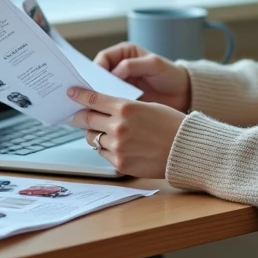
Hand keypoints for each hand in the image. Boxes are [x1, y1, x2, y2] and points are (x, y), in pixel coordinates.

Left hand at [67, 87, 185, 178]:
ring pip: (93, 138)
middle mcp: (118, 127)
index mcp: (125, 108)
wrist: (186, 149)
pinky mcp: (120, 164)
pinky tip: (120, 146)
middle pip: (87, 119)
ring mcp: (118, 147)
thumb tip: (102, 107)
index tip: (70, 93)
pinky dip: (107, 149)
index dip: (78, 95)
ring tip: (105, 132)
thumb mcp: (147, 106)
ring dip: (95, 133)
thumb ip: (123, 107)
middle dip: (80, 116)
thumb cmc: (171, 124)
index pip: (93, 99)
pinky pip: (103, 154)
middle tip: (76, 115)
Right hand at [94, 42, 191, 111]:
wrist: (183, 94)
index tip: (95, 80)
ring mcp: (120, 84)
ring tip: (96, 106)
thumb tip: (114, 72)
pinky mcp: (123, 100)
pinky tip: (106, 113)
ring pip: (102, 89)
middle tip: (91, 95)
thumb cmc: (171, 75)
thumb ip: (133, 65)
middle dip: (94, 84)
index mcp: (124, 53)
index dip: (96, 68)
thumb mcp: (154, 65)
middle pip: (99, 75)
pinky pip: (110, 102)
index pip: (103, 58)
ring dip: (99, 97)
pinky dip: (107, 107)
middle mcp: (119, 68)